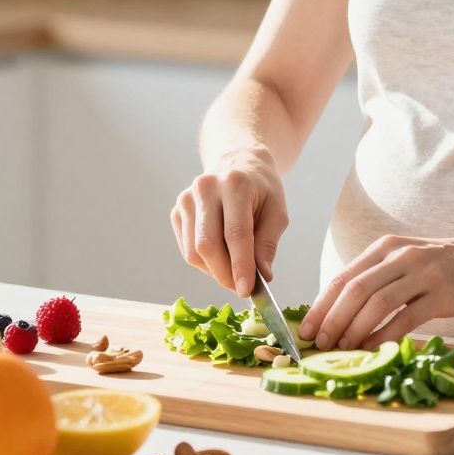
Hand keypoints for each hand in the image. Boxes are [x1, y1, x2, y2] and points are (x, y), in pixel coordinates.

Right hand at [170, 147, 287, 296]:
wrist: (237, 164)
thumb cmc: (261, 190)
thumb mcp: (277, 212)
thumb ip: (268, 244)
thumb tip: (261, 276)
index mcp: (235, 183)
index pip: (235, 233)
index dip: (240, 265)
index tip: (246, 290)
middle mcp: (205, 188)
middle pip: (207, 244)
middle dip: (225, 274)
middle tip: (242, 289)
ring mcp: (186, 199)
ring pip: (194, 252)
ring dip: (215, 271)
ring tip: (234, 272)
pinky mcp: (177, 211)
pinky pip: (187, 249)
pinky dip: (205, 263)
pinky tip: (221, 257)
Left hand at [299, 234, 453, 350]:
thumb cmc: (442, 265)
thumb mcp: (405, 261)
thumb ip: (377, 279)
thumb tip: (338, 312)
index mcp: (385, 248)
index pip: (344, 277)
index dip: (321, 305)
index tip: (306, 329)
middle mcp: (400, 257)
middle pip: (355, 290)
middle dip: (332, 319)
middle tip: (320, 344)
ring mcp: (422, 274)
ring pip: (377, 303)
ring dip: (354, 329)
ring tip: (342, 349)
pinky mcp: (442, 294)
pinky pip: (406, 317)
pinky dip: (384, 335)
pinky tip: (372, 349)